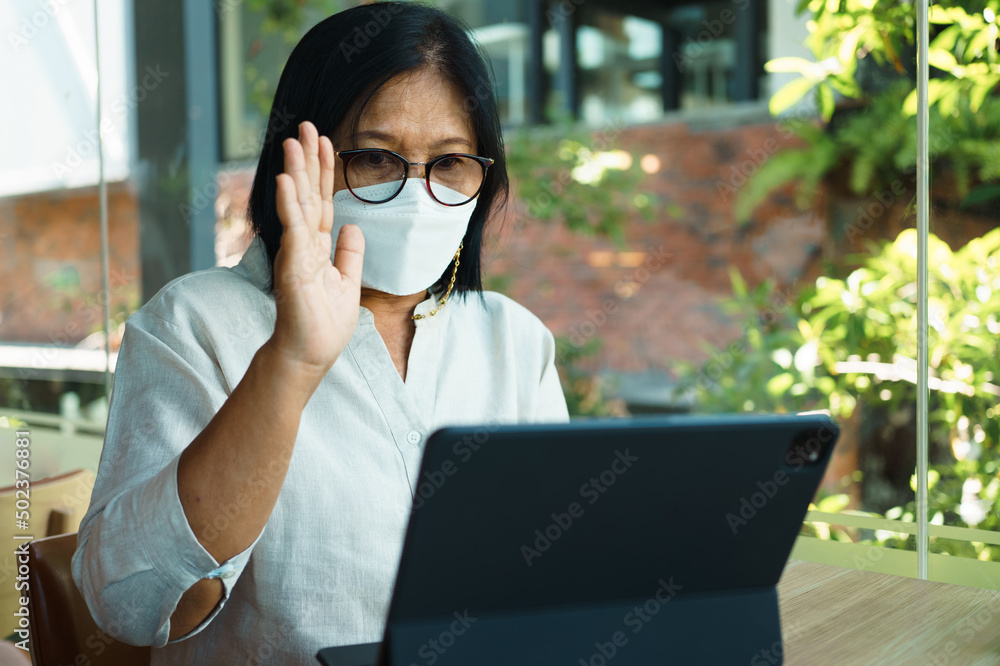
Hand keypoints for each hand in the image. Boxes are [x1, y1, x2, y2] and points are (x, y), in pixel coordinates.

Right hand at [266, 121, 363, 385]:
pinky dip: (290, 205)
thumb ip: (349, 253)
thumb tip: (353, 226)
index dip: (323, 171)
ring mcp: (297, 253)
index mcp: (319, 247)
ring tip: (292, 141)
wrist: (310, 354)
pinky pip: (293, 230)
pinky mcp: (293, 266)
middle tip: (304, 126)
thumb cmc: (324, 324)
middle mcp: (305, 245)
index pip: (322, 201)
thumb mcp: (347, 282)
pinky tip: (288, 180)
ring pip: (298, 205)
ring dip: (296, 172)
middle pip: (308, 194)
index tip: (325, 141)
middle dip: (307, 160)